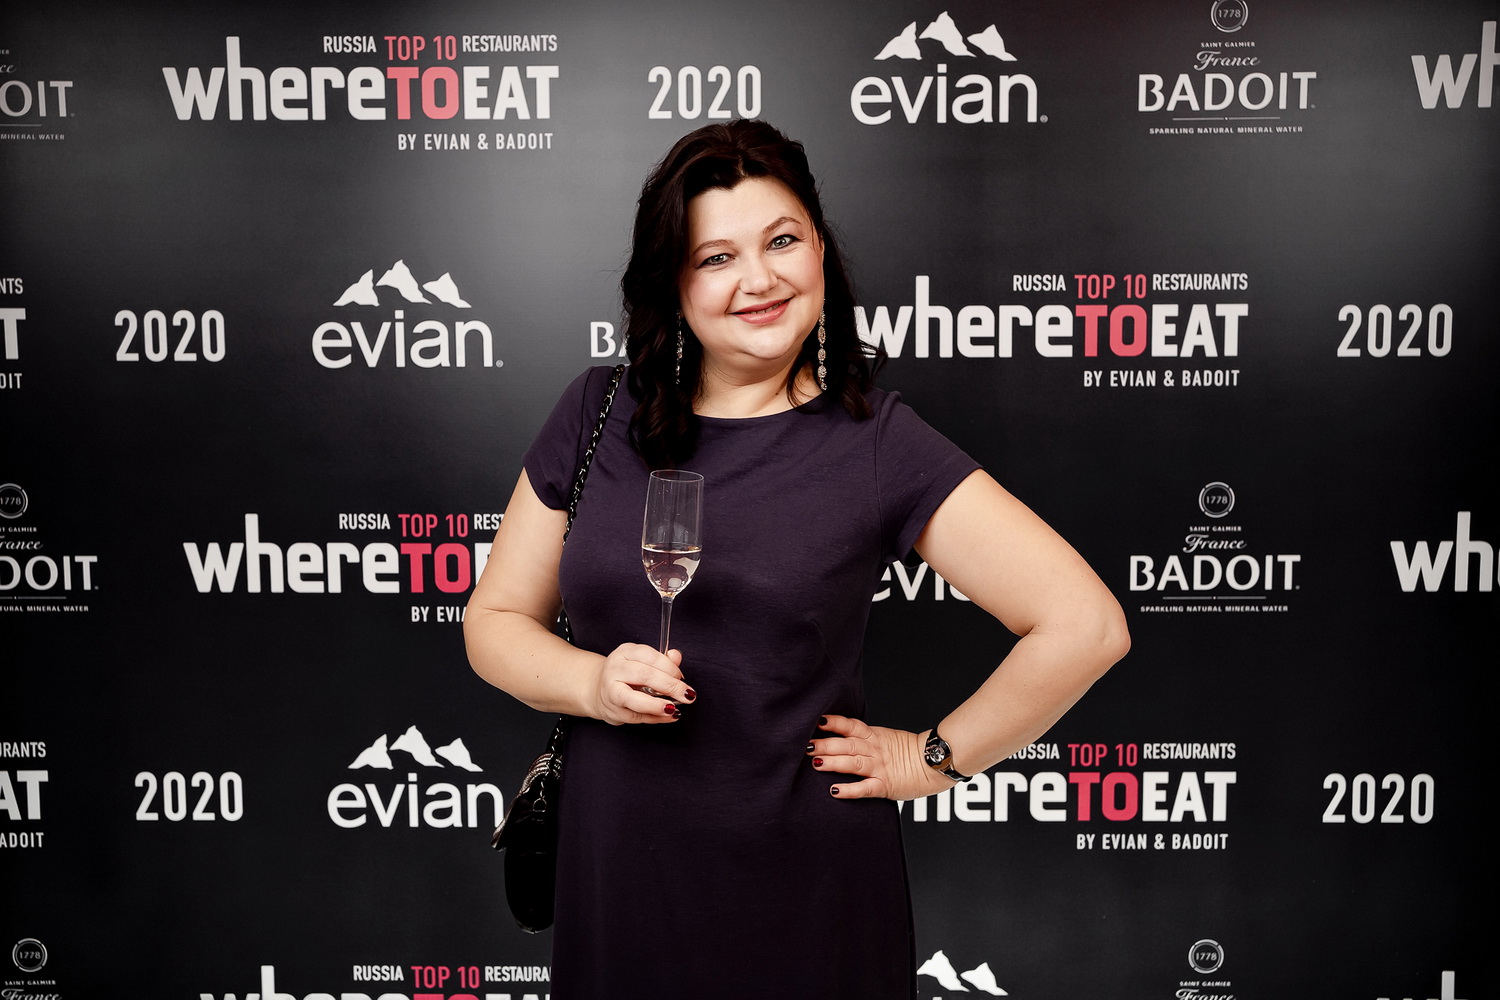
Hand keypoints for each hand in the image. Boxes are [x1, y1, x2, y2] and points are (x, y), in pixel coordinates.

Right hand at [590, 644, 694, 724]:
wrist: (599, 688)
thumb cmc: (626, 674)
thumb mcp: (642, 660)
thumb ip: (662, 659)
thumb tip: (676, 656)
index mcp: (625, 652)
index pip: (650, 656)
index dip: (669, 667)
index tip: (681, 677)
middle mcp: (615, 669)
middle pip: (644, 675)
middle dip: (669, 686)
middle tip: (687, 694)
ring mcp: (611, 691)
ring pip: (634, 699)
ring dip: (657, 705)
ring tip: (673, 708)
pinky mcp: (613, 710)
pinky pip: (636, 716)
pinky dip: (654, 717)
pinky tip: (668, 716)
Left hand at [808, 715, 955, 799]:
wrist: (935, 763)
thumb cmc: (911, 752)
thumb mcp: (886, 737)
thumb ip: (866, 738)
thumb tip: (841, 736)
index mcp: (875, 736)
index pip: (850, 726)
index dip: (833, 723)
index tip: (816, 721)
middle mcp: (875, 750)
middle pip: (846, 745)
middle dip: (825, 744)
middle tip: (805, 744)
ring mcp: (880, 768)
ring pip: (853, 764)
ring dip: (833, 763)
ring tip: (815, 763)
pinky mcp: (886, 786)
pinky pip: (865, 788)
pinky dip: (850, 790)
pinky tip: (835, 790)